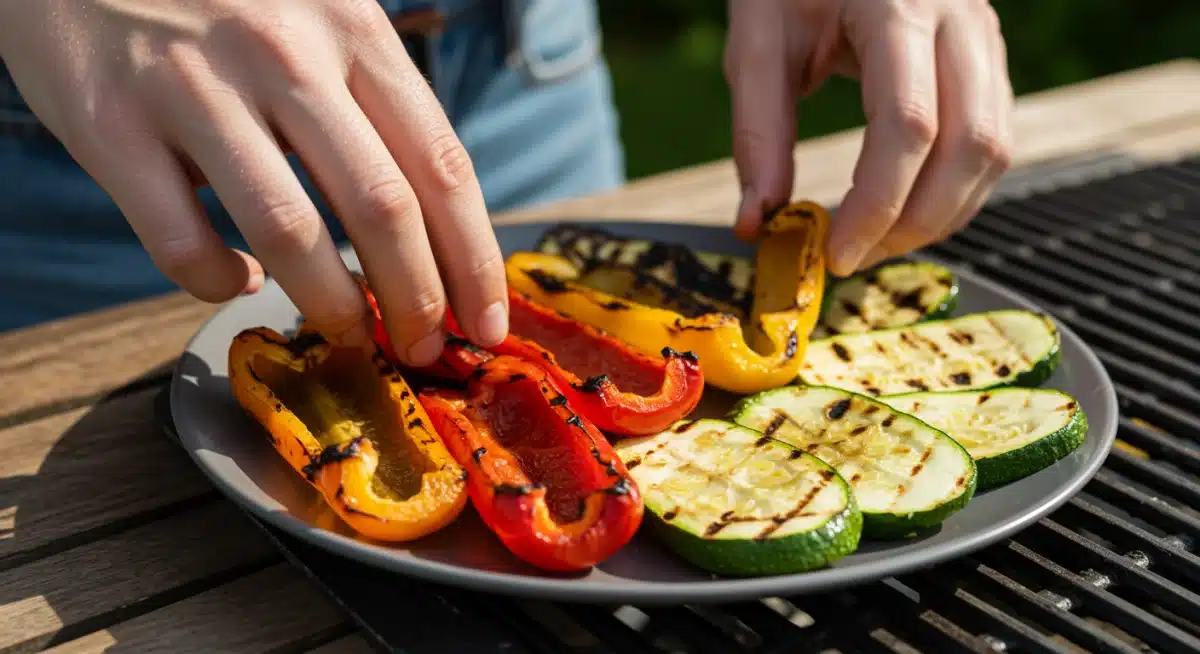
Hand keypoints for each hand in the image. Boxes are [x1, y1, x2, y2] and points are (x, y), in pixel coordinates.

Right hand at [0, 0, 507, 364]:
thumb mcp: (318, 15)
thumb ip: (369, 102)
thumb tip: (425, 228)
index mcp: (352, 30)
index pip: (441, 165)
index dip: (474, 261)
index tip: (487, 324)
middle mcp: (283, 55)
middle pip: (382, 207)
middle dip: (417, 301)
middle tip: (424, 351)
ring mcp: (194, 87)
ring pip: (291, 232)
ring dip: (333, 306)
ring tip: (350, 337)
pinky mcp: (110, 122)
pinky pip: (179, 240)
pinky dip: (215, 283)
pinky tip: (235, 281)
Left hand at [725, 0, 1013, 276]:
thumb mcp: (757, 42)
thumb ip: (757, 132)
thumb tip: (758, 224)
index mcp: (898, 4)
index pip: (908, 125)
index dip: (877, 204)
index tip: (836, 253)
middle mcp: (960, 17)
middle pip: (971, 146)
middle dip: (917, 221)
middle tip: (856, 257)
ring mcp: (985, 35)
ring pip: (995, 149)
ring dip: (941, 214)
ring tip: (875, 241)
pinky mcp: (989, 56)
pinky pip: (993, 138)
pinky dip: (955, 189)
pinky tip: (905, 209)